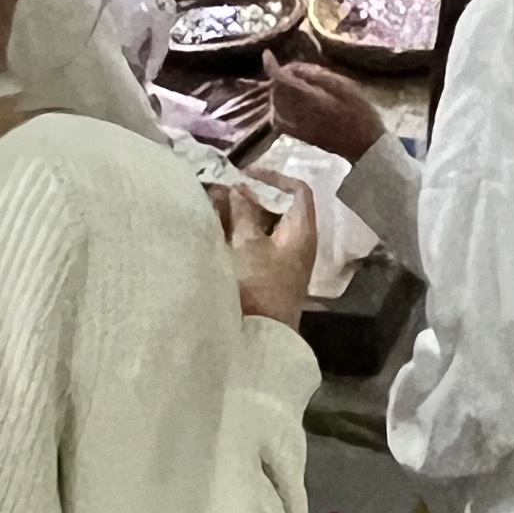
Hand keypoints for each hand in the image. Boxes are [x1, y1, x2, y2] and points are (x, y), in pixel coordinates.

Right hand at [221, 177, 317, 327]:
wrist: (259, 337)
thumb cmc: (258, 285)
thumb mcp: (248, 244)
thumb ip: (242, 211)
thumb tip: (238, 187)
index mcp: (301, 230)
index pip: (297, 191)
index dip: (273, 177)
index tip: (244, 175)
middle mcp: (295, 241)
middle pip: (276, 207)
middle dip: (248, 194)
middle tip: (221, 188)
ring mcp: (280, 258)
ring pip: (261, 224)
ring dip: (239, 212)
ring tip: (212, 203)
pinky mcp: (265, 272)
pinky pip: (253, 241)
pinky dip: (237, 230)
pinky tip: (214, 226)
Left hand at [269, 57, 384, 163]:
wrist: (364, 145)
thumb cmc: (359, 113)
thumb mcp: (343, 86)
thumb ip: (316, 76)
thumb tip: (294, 68)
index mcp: (308, 99)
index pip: (280, 80)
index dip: (271, 65)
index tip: (268, 53)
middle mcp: (296, 113)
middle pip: (276, 89)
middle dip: (283, 75)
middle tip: (304, 71)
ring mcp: (295, 127)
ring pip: (275, 102)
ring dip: (281, 89)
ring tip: (302, 84)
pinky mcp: (297, 135)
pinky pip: (277, 118)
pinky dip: (279, 106)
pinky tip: (292, 101)